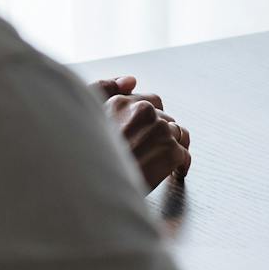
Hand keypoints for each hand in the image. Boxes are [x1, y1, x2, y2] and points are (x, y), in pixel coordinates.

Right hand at [90, 75, 192, 189]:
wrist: (89, 189)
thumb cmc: (83, 161)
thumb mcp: (85, 118)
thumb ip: (104, 92)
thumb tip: (131, 81)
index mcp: (120, 102)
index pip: (148, 102)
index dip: (148, 120)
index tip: (147, 132)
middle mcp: (142, 111)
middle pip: (164, 118)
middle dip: (160, 133)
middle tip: (151, 150)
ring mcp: (159, 130)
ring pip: (177, 133)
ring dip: (171, 146)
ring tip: (164, 160)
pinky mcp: (170, 150)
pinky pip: (185, 155)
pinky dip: (181, 164)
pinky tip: (175, 171)